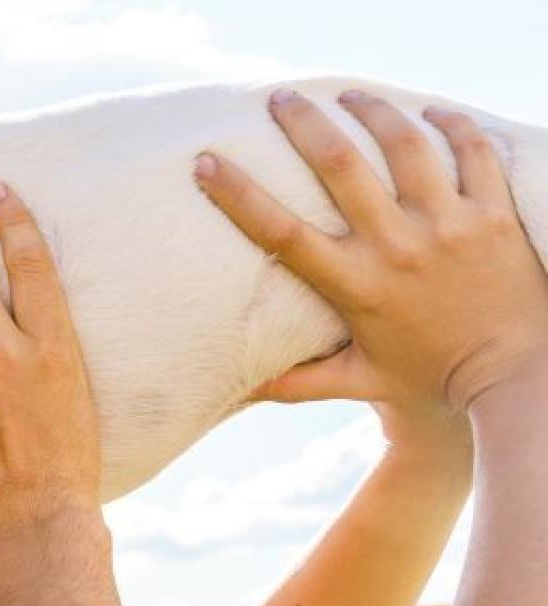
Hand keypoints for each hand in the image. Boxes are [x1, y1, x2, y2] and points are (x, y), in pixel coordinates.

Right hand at [199, 89, 547, 416]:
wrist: (516, 377)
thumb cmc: (434, 378)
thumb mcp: (361, 381)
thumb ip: (299, 384)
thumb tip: (242, 390)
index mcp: (358, 285)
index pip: (282, 233)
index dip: (238, 195)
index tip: (207, 162)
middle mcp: (399, 248)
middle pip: (341, 167)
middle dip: (305, 124)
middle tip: (282, 98)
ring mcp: (450, 226)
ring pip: (406, 146)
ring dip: (373, 111)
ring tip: (350, 94)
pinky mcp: (495, 216)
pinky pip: (474, 153)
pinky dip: (452, 125)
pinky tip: (431, 112)